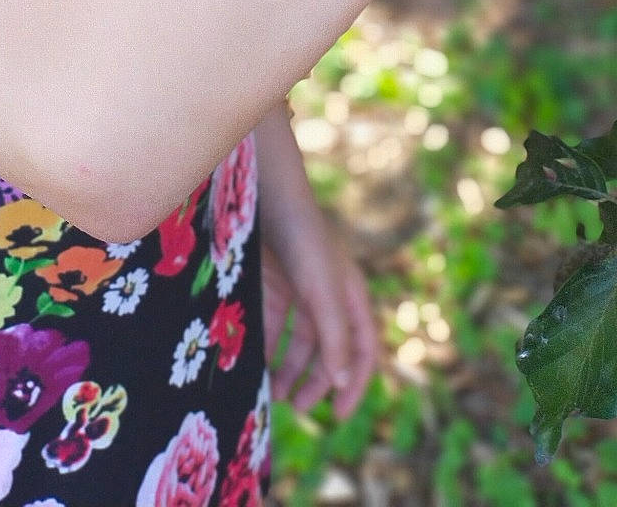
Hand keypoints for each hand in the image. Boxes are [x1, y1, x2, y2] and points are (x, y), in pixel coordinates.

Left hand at [261, 212, 379, 421]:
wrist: (267, 201)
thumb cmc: (305, 244)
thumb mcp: (324, 294)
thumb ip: (335, 338)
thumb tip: (343, 383)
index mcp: (352, 299)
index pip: (363, 351)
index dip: (354, 384)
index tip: (336, 415)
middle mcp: (328, 299)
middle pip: (328, 352)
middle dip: (314, 382)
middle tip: (294, 406)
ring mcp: (300, 293)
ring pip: (298, 344)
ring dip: (287, 369)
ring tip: (271, 393)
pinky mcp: (273, 288)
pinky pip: (273, 328)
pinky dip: (266, 348)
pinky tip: (253, 365)